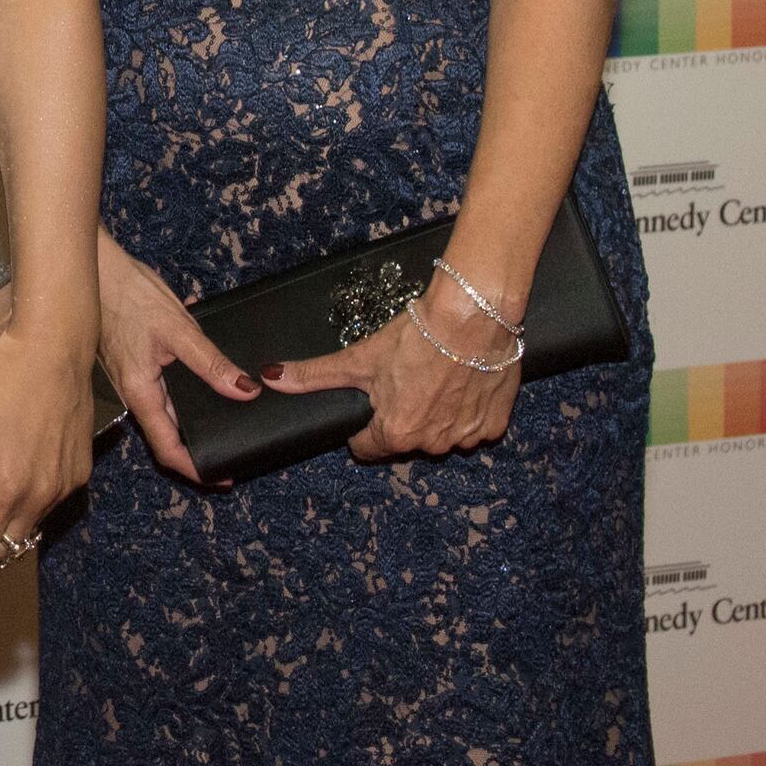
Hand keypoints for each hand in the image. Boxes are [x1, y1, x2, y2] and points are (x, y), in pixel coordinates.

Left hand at [0, 287, 99, 565]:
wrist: (55, 343)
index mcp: (9, 488)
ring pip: (27, 525)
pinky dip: (24, 499)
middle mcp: (43, 496)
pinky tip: (9, 466)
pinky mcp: (79, 471)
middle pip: (5, 546)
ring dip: (0, 520)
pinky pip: (47, 502)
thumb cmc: (2, 375)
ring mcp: (65, 485)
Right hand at [95, 228, 258, 484]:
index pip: (167, 448)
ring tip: (224, 420)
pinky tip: (204, 376)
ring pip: (164, 413)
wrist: (91, 267)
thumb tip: (244, 391)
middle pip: (166, 435)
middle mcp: (134, 393)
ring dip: (191, 422)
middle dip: (197, 449)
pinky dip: (183, 394)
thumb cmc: (127, 294)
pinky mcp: (132, 362)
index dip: (195, 469)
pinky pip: (160, 389)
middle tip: (231, 450)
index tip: (223, 477)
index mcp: (142, 393)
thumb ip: (211, 363)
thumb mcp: (177, 329)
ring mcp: (131, 378)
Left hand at [265, 280, 518, 462]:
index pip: (367, 448)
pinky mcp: (496, 423)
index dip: (364, 427)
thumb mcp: (357, 357)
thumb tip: (270, 378)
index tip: (371, 403)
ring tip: (435, 379)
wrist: (472, 317)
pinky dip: (467, 410)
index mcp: (395, 433)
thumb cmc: (414, 337)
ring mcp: (467, 436)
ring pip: (442, 435)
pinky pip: (475, 426)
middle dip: (401, 418)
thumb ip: (314, 375)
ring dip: (436, 416)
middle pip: (405, 440)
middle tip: (405, 383)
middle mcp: (432, 444)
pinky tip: (462, 383)